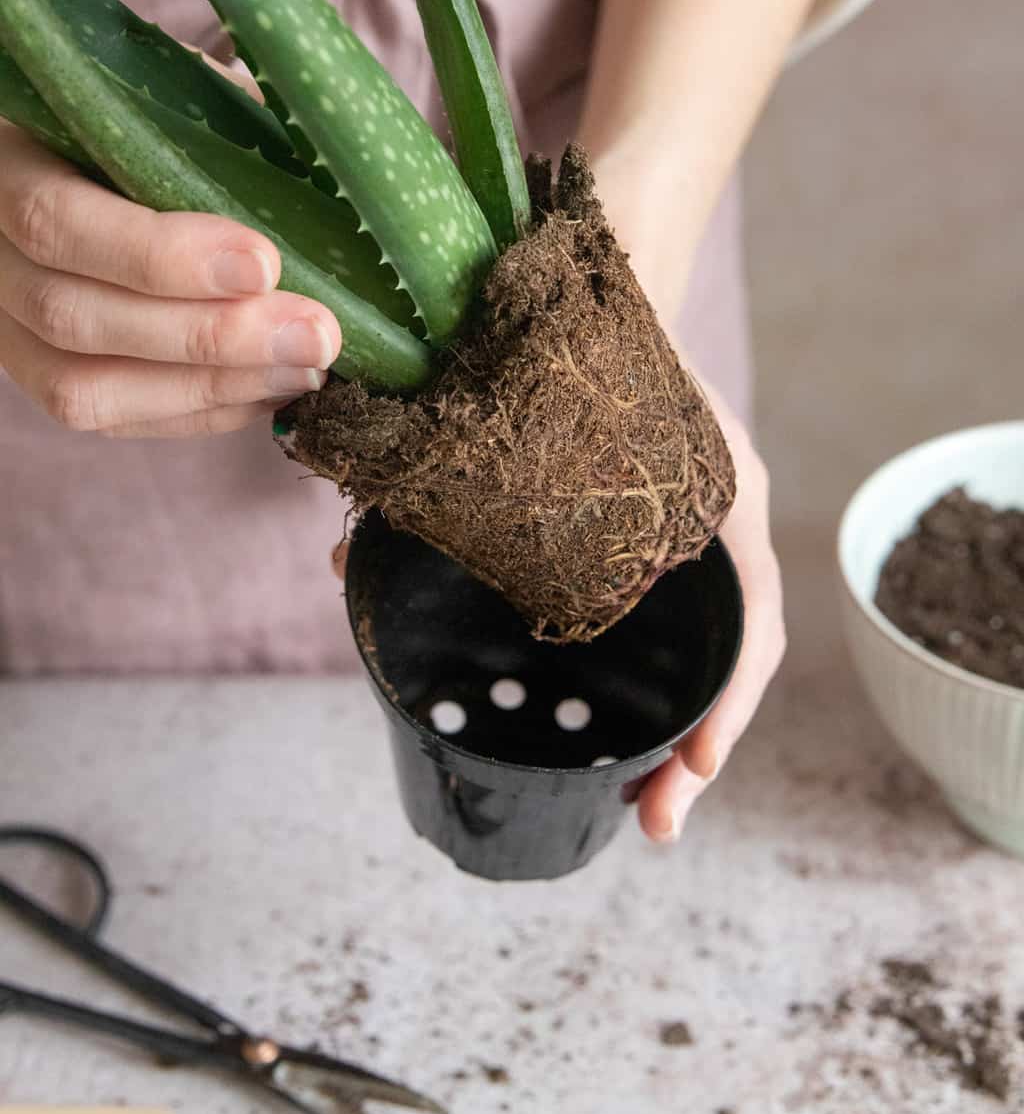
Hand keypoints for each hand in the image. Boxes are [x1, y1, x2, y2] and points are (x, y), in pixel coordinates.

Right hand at [0, 121, 340, 437]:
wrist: (112, 157)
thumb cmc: (156, 113)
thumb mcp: (182, 88)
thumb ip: (228, 115)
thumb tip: (330, 160)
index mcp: (10, 162)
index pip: (58, 221)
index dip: (159, 255)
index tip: (265, 263)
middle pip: (73, 317)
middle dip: (209, 336)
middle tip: (316, 332)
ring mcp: (9, 327)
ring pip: (85, 388)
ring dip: (211, 387)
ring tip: (307, 368)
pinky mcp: (46, 377)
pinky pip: (113, 419)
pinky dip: (200, 413)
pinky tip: (273, 388)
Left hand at [329, 377, 784, 844]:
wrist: (592, 292)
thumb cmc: (574, 349)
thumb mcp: (536, 407)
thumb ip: (455, 483)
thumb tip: (347, 569)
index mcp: (716, 490)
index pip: (751, 606)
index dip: (728, 696)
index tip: (696, 768)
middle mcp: (717, 519)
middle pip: (733, 648)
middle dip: (703, 742)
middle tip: (656, 822)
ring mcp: (696, 530)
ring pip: (706, 642)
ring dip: (681, 724)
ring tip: (637, 803)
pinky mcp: (660, 534)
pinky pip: (669, 613)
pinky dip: (649, 673)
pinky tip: (607, 720)